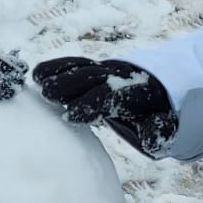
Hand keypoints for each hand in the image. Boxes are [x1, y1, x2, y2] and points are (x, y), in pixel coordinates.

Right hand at [31, 57, 176, 153]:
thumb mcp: (164, 131)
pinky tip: (38, 74)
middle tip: (48, 95)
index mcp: (139, 93)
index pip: (113, 95)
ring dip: (60, 73)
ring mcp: (107, 70)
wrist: (160, 92)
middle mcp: (121, 77)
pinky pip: (76, 64)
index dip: (92, 104)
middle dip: (71, 84)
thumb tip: (150, 138)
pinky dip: (58, 66)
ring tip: (38, 81)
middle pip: (94, 77)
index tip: (71, 116)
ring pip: (84, 67)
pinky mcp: (95, 69)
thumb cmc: (156, 119)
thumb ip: (158, 133)